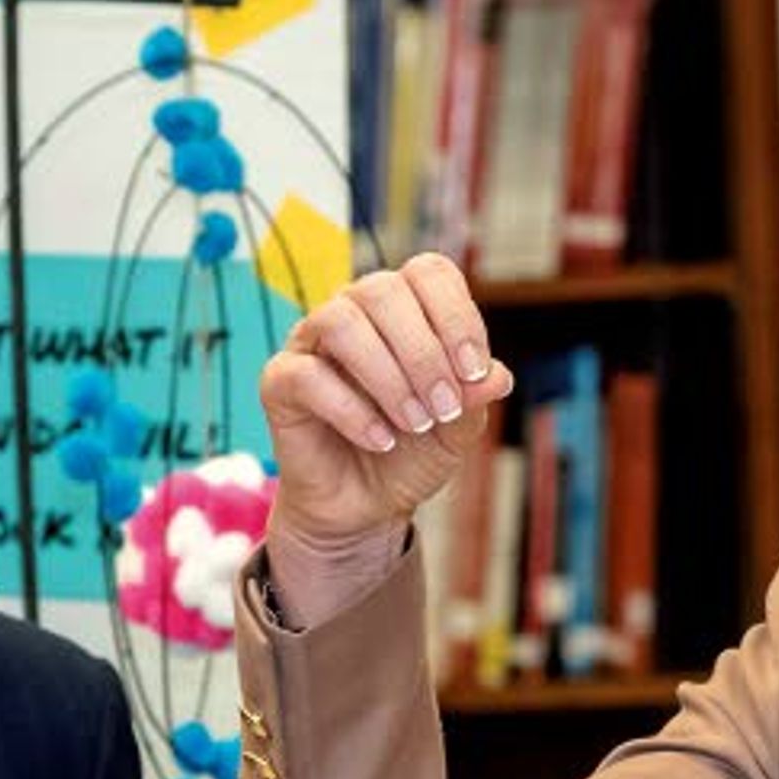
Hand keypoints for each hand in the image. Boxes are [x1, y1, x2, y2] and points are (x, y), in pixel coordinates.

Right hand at [255, 253, 513, 620]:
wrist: (366, 506)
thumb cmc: (411, 454)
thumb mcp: (456, 430)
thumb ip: (475, 398)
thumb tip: (498, 376)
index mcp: (403, 308)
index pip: (428, 272)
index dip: (456, 315)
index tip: (474, 371)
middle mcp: (354, 312)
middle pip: (381, 290)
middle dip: (423, 353)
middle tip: (443, 407)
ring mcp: (311, 342)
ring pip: (340, 322)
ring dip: (387, 376)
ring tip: (414, 424)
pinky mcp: (280, 382)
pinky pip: (307, 376)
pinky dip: (352, 411)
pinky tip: (380, 441)